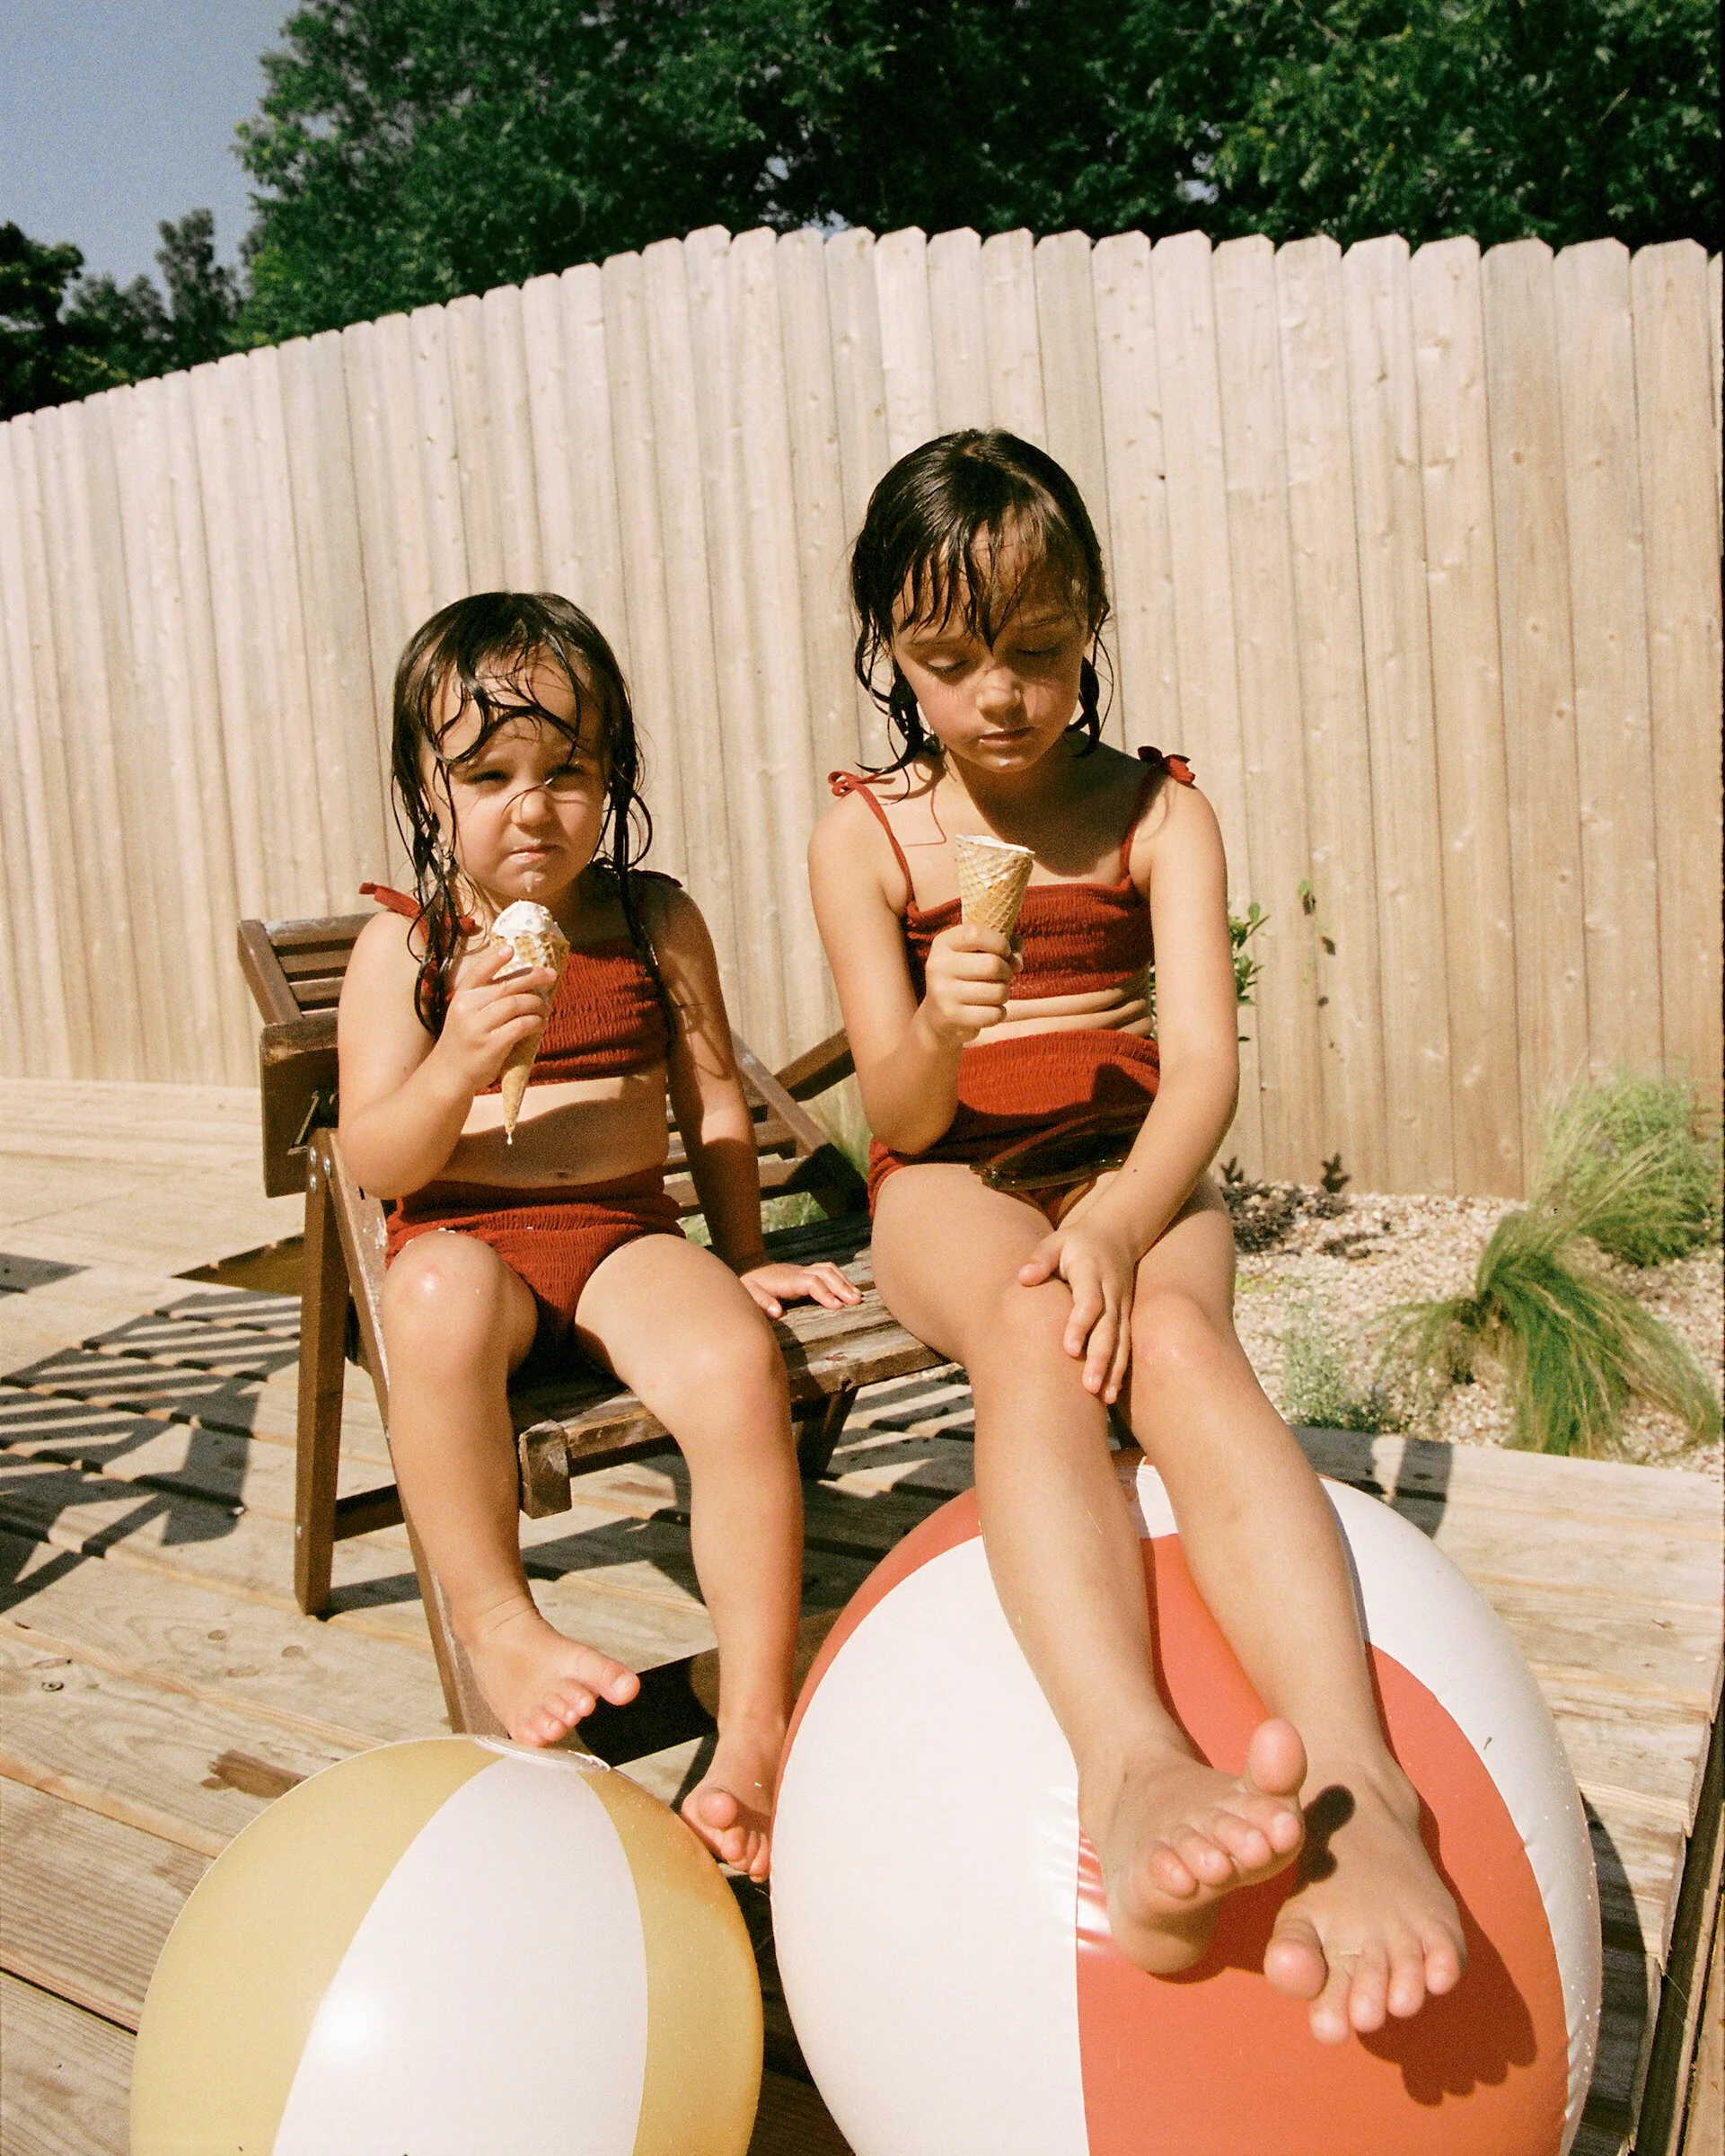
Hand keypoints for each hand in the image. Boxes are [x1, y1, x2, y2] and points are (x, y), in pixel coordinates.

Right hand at [431, 940, 556, 1094]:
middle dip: (533, 977)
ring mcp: (478, 1027)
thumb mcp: (465, 1014)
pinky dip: (535, 1022)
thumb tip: (522, 981)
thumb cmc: (464, 1040)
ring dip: (537, 1004)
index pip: (479, 972)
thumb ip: (485, 998)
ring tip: (546, 1007)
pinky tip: (540, 1023)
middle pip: (507, 986)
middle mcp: (467, 1008)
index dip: (495, 959)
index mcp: (461, 996)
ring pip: (516, 1004)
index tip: (511, 948)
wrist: (449, 1073)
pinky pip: (521, 1026)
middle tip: (551, 975)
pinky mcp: (491, 1045)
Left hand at [737, 1260, 863, 1319]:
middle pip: (825, 1274)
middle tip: (857, 1301)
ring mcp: (803, 1271)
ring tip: (858, 1297)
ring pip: (829, 1270)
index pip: (811, 1283)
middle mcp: (798, 1273)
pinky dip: (840, 1278)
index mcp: (787, 1280)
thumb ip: (762, 1302)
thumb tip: (777, 1312)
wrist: (749, 1268)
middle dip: (842, 1287)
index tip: (837, 1306)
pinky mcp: (806, 1273)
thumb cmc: (750, 1285)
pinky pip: (827, 1271)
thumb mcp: (749, 1294)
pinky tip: (849, 1289)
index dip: (825, 1293)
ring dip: (844, 1282)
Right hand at [921, 922, 1019, 1044]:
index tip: (1004, 951)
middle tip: (1002, 977)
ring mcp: (942, 992)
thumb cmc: (966, 976)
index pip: (976, 933)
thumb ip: (1005, 946)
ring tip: (994, 994)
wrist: (937, 1014)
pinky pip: (993, 1014)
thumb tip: (1017, 963)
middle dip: (1007, 972)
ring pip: (997, 991)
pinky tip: (989, 1011)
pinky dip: (999, 1013)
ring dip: (1004, 994)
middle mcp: (938, 965)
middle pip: (993, 964)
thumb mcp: (978, 952)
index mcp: (943, 943)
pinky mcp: (951, 1016)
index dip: (999, 942)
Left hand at [1018, 1214, 1139, 1403]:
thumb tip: (1023, 1277)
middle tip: (1088, 1386)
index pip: (1089, 1302)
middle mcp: (1112, 1292)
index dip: (1080, 1325)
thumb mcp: (1056, 1242)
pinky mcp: (1125, 1318)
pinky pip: (1125, 1346)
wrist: (1116, 1235)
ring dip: (1112, 1370)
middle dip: (1099, 1358)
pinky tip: (1109, 1395)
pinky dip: (1119, 1370)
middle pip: (1108, 1328)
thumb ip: (1040, 1259)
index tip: (1068, 1349)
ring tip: (1102, 1397)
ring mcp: (1122, 1307)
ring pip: (1121, 1341)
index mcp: (1092, 1273)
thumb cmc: (1075, 1243)